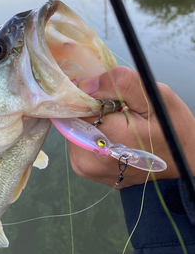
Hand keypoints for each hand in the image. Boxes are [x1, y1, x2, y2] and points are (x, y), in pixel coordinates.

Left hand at [67, 67, 194, 187]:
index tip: (105, 90)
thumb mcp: (156, 99)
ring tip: (116, 120)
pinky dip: (90, 131)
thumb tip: (86, 83)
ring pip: (72, 126)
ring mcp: (84, 166)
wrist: (182, 169)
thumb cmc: (173, 134)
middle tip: (115, 105)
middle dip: (88, 106)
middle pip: (71, 116)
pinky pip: (77, 139)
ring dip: (89, 118)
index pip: (76, 104)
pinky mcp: (84, 169)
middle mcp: (88, 156)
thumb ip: (121, 85)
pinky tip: (111, 132)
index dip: (87, 92)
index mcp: (107, 138)